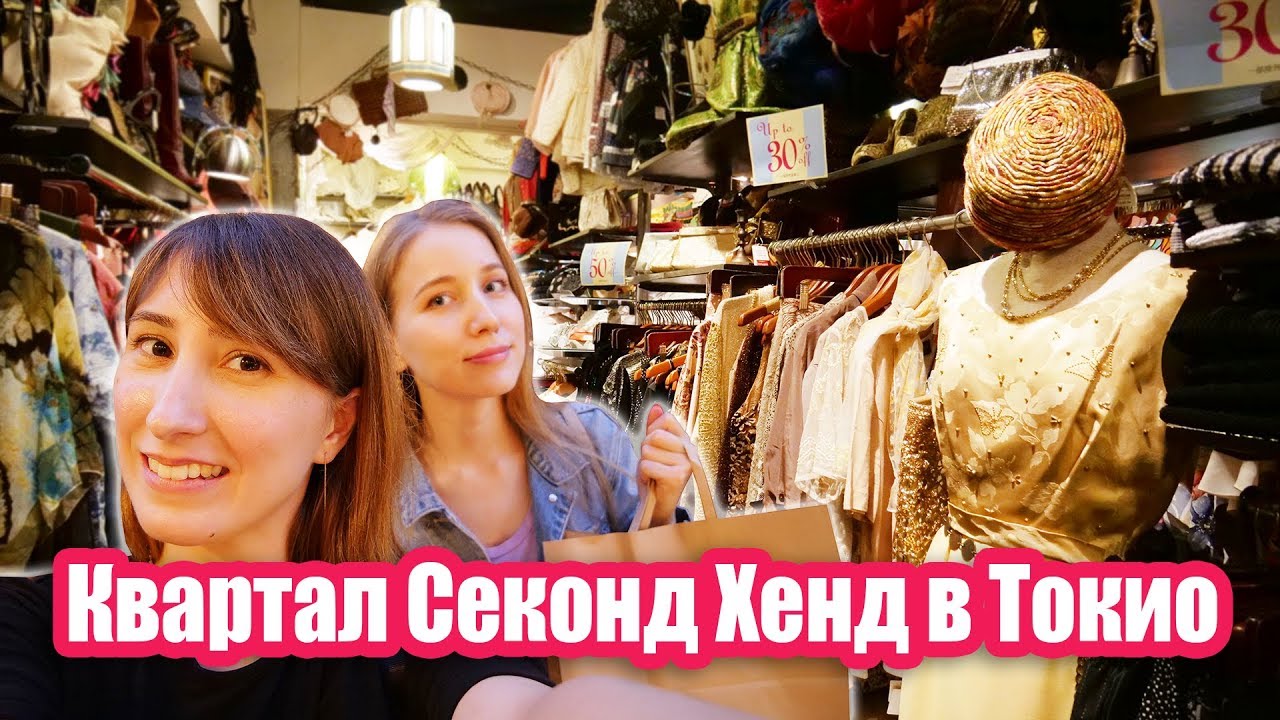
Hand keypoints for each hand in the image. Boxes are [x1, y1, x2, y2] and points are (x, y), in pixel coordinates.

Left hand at [637, 404, 694, 526]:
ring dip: (644, 464)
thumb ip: (653, 427)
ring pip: (648, 451)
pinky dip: (643, 475)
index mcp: (685, 439)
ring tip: (653, 473)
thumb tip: (656, 406)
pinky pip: (647, 465)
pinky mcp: (678, 477)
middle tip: (652, 462)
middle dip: (645, 449)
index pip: (666, 418)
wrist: (657, 504)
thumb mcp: (652, 448)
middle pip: (655, 435)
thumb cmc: (654, 474)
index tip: (654, 446)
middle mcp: (689, 449)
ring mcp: (686, 463)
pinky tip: (652, 481)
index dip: (652, 430)